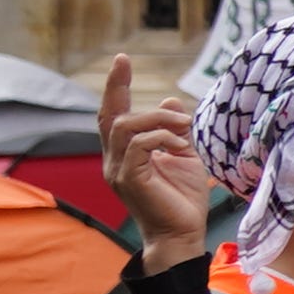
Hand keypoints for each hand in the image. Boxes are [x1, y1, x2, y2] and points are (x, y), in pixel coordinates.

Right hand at [102, 55, 216, 264]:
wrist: (183, 234)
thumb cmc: (183, 199)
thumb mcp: (184, 156)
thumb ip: (175, 130)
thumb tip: (169, 100)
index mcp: (125, 154)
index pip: (113, 115)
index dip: (115, 87)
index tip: (122, 60)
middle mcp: (114, 160)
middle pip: (109, 116)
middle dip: (116, 85)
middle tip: (127, 62)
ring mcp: (118, 170)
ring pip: (125, 126)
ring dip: (158, 119)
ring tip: (184, 127)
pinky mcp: (128, 179)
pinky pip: (138, 145)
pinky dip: (162, 137)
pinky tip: (181, 146)